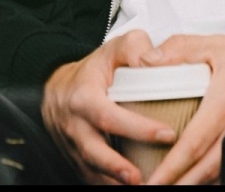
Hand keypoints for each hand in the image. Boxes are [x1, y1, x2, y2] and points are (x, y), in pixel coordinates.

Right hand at [41, 30, 176, 184]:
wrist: (57, 85)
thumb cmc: (94, 68)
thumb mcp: (115, 48)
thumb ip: (136, 47)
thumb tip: (155, 61)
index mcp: (84, 97)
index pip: (109, 115)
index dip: (137, 128)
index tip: (167, 134)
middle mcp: (74, 124)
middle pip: (93, 150)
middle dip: (116, 167)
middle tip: (142, 178)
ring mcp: (71, 144)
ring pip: (89, 167)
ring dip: (112, 181)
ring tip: (138, 186)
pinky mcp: (74, 158)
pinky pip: (87, 175)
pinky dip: (105, 183)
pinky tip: (124, 187)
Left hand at [137, 34, 224, 184]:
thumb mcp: (219, 44)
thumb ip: (181, 48)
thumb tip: (146, 59)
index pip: (193, 144)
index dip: (171, 168)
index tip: (152, 182)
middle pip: (205, 170)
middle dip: (180, 185)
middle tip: (154, 191)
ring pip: (220, 173)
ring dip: (196, 184)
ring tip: (174, 188)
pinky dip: (216, 179)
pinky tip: (201, 180)